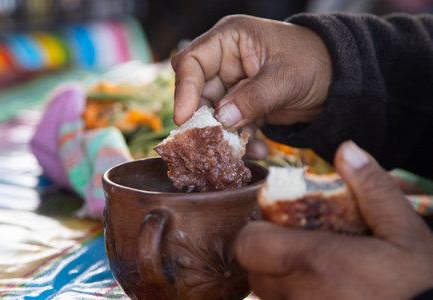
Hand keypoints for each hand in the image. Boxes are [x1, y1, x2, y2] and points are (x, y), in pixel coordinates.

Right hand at [171, 15, 331, 159]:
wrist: (339, 79)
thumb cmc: (315, 62)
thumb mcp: (286, 78)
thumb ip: (253, 97)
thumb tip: (222, 118)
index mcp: (230, 40)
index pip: (192, 62)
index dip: (184, 89)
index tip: (184, 118)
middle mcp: (226, 61)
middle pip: (198, 93)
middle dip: (205, 120)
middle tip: (212, 144)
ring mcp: (234, 85)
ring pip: (214, 115)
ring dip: (226, 136)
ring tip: (243, 151)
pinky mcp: (243, 106)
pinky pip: (233, 126)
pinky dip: (243, 141)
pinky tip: (259, 151)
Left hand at [234, 141, 432, 299]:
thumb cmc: (418, 281)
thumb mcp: (404, 229)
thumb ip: (372, 188)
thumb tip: (347, 149)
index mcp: (314, 261)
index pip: (247, 244)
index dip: (256, 230)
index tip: (277, 224)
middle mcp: (296, 293)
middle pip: (251, 268)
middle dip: (264, 252)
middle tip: (294, 243)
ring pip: (264, 291)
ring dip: (276, 276)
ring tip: (307, 267)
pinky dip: (289, 294)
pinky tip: (317, 288)